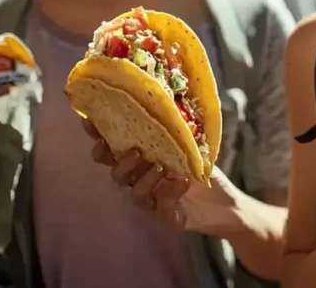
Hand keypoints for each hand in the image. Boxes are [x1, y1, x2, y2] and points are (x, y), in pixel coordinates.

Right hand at [83, 120, 239, 234]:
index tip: (90, 122)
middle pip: (115, 172)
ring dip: (144, 178)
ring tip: (160, 167)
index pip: (113, 148)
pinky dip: (169, 193)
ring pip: (134, 191)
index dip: (98, 137)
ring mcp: (152, 199)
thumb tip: (173, 100)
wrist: (225, 203)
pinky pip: (160, 206)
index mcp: (142, 158)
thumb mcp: (193, 144)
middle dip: (118, 162)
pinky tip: (182, 182)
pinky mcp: (165, 215)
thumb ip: (179, 127)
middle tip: (134, 152)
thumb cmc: (203, 170)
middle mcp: (141, 179)